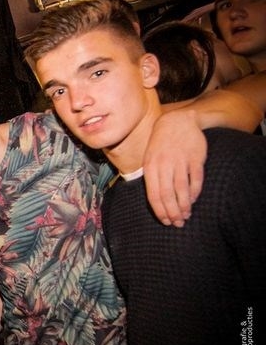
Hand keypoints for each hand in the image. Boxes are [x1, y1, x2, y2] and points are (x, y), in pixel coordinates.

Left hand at [143, 109, 205, 226]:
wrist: (177, 121)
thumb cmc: (161, 143)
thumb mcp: (149, 158)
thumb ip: (152, 177)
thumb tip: (156, 201)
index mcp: (150, 167)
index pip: (153, 195)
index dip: (160, 211)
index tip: (165, 221)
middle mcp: (164, 165)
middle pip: (167, 195)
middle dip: (172, 212)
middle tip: (177, 223)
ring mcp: (180, 161)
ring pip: (181, 190)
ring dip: (184, 206)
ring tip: (185, 216)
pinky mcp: (195, 158)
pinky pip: (195, 180)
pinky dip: (194, 193)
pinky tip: (193, 200)